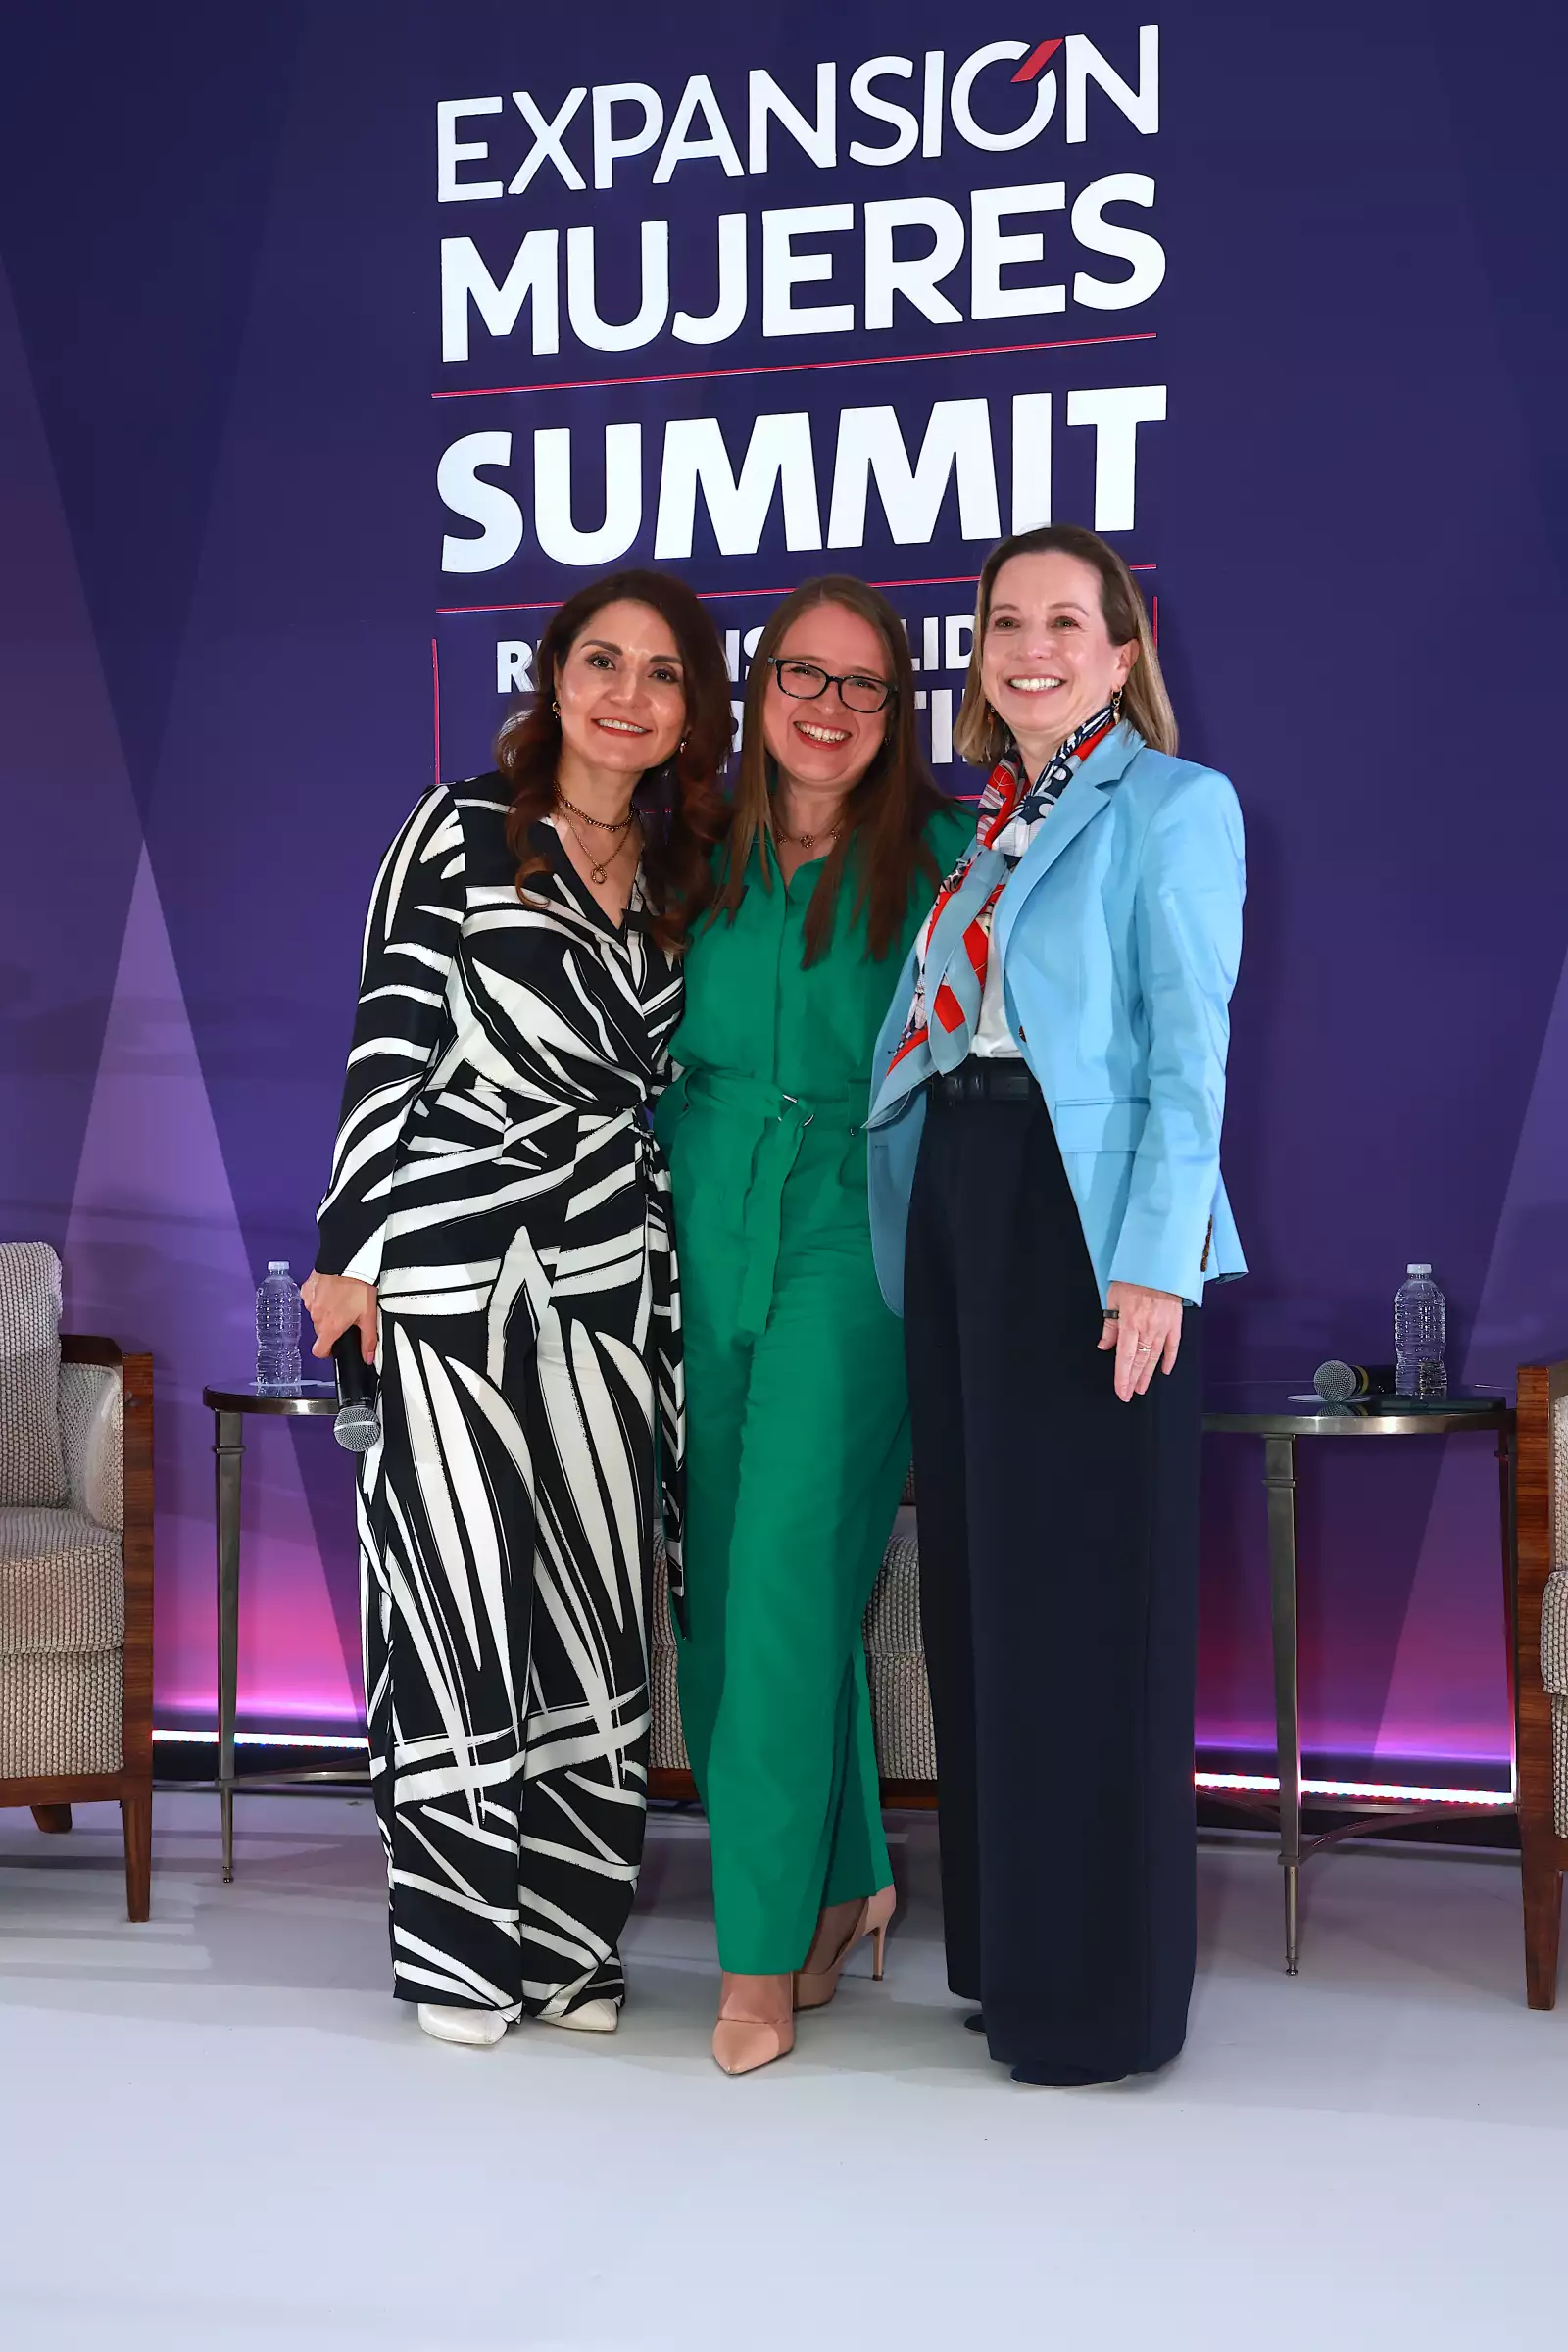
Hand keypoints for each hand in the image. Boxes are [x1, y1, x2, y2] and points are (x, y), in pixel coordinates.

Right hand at [300, 1271, 377, 1363]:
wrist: (348, 1261)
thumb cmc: (359, 1287)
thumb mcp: (369, 1316)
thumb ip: (368, 1340)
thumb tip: (368, 1358)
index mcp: (330, 1328)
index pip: (319, 1351)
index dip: (328, 1351)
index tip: (336, 1344)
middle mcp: (316, 1317)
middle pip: (321, 1331)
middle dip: (332, 1326)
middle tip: (347, 1314)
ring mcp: (308, 1302)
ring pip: (316, 1314)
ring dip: (326, 1311)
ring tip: (340, 1299)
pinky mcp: (306, 1289)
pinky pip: (311, 1300)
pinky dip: (320, 1298)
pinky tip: (331, 1290)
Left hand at [1097, 1280, 1181, 1401]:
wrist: (1158, 1264)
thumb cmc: (1133, 1278)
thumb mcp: (1113, 1298)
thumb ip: (1110, 1325)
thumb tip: (1104, 1346)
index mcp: (1130, 1323)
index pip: (1125, 1358)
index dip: (1122, 1377)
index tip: (1121, 1391)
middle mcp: (1147, 1329)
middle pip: (1140, 1361)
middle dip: (1133, 1380)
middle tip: (1129, 1394)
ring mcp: (1163, 1327)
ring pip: (1155, 1357)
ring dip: (1148, 1374)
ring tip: (1142, 1388)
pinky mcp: (1175, 1323)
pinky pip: (1173, 1346)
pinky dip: (1169, 1360)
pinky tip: (1165, 1371)